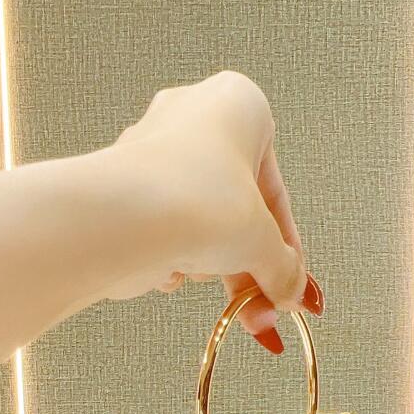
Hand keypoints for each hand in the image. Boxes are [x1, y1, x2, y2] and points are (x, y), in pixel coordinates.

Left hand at [106, 70, 324, 351]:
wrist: (121, 221)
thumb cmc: (196, 201)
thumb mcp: (261, 242)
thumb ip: (284, 267)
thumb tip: (292, 289)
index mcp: (237, 106)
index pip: (275, 190)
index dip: (286, 248)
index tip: (290, 283)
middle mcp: (191, 118)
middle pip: (235, 209)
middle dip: (249, 266)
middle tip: (261, 307)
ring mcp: (152, 153)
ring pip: (200, 222)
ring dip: (211, 264)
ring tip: (210, 284)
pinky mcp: (123, 188)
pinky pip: (163, 230)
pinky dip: (172, 257)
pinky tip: (173, 271)